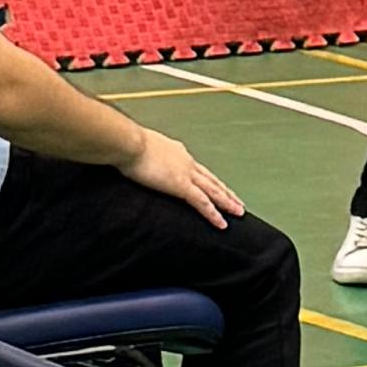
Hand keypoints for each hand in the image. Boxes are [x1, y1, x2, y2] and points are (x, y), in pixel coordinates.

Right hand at [121, 124, 245, 231]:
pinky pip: (202, 203)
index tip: (218, 186)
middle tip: (238, 202)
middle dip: (226, 192)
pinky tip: (222, 224)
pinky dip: (213, 214)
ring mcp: (186, 174)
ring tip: (239, 213)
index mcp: (177, 153)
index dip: (210, 179)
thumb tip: (140, 161)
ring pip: (214, 191)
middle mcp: (187, 162)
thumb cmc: (127, 144)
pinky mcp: (181, 185)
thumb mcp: (141, 149)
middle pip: (212, 180)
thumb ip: (146, 157)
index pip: (198, 169)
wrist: (128, 143)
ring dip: (227, 203)